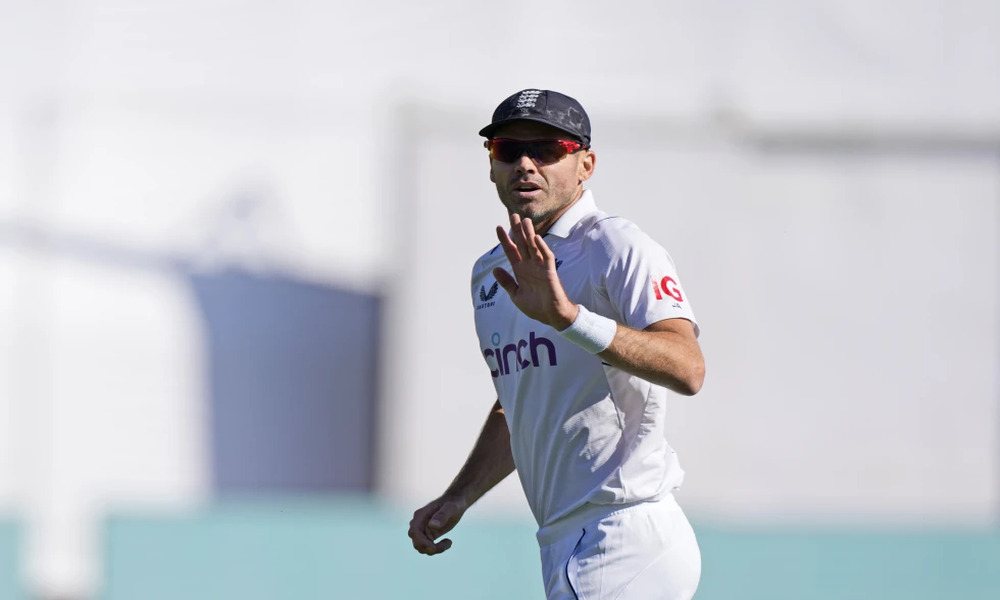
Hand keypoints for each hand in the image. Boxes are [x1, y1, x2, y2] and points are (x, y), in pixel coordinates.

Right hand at [408, 495, 467, 555]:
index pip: (414, 532)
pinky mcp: (429, 535)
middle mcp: (419, 523)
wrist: (456, 501)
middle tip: (445, 545)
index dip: (421, 542)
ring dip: (434, 550)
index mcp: (421, 515)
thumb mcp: (451, 508)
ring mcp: (423, 530)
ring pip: (421, 547)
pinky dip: (437, 549)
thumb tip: (432, 525)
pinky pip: (428, 546)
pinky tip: (449, 542)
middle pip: (416, 542)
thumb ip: (442, 515)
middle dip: (428, 548)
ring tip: (449, 542)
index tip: (433, 547)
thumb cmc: (454, 502)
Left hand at [494, 213, 577, 329]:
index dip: (505, 239)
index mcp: (521, 270)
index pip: (511, 251)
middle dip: (517, 230)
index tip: (498, 227)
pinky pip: (547, 257)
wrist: (551, 316)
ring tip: (524, 220)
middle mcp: (530, 266)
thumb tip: (495, 269)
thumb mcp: (515, 295)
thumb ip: (506, 282)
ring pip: (534, 246)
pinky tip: (536, 238)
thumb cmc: (536, 307)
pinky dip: (542, 247)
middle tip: (512, 214)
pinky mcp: (550, 272)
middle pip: (522, 244)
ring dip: (529, 234)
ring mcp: (540, 268)